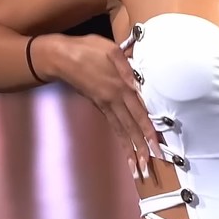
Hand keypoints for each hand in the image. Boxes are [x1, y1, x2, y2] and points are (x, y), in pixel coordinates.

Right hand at [37, 33, 159, 178]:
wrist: (61, 57)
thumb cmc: (87, 49)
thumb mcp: (111, 50)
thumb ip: (126, 66)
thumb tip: (138, 83)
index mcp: (120, 87)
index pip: (140, 114)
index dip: (149, 132)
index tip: (157, 149)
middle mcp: (114, 100)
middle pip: (131, 128)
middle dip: (141, 150)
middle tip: (148, 170)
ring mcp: (105, 105)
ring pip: (121, 131)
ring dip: (130, 150)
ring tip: (137, 170)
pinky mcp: (99, 105)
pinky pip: (113, 125)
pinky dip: (120, 139)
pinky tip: (125, 148)